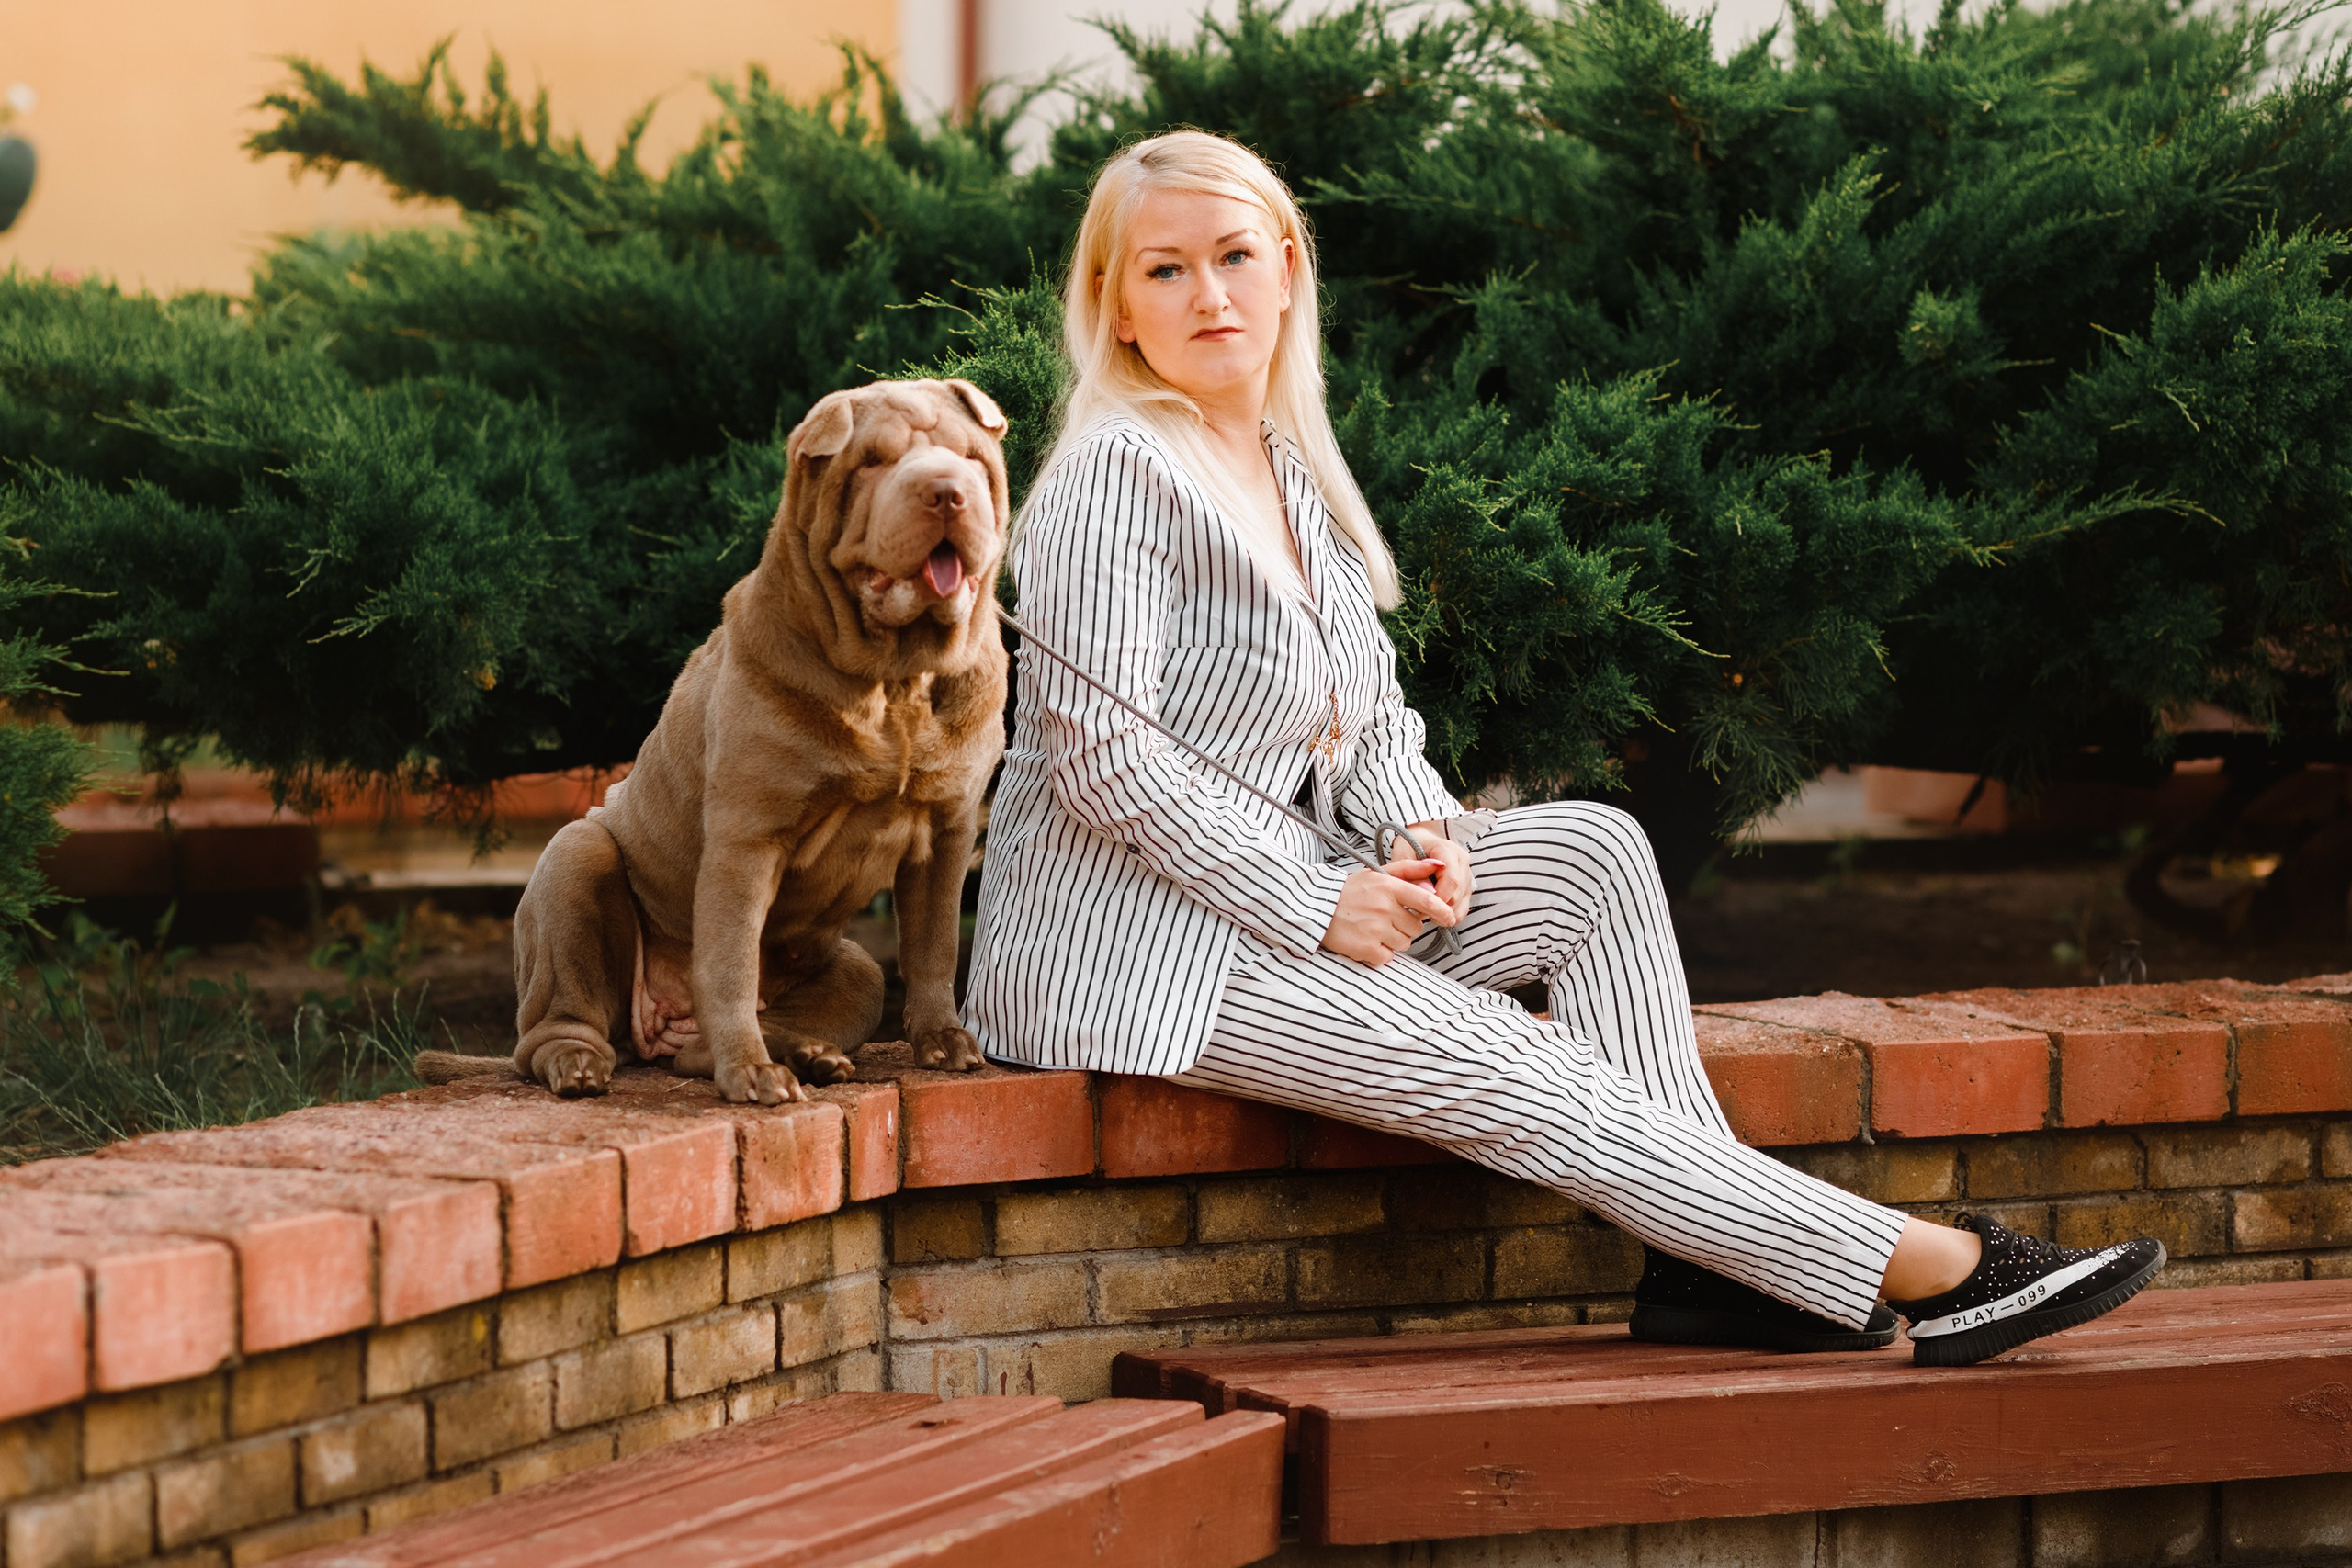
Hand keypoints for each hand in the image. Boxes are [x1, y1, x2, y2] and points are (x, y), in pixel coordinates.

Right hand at [1320, 860, 1456, 966]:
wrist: (1317, 908)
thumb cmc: (1351, 891)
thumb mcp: (1378, 873)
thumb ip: (1410, 869)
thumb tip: (1440, 866)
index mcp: (1389, 887)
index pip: (1427, 902)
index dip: (1443, 912)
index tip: (1448, 918)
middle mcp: (1383, 908)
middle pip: (1416, 927)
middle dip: (1407, 926)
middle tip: (1388, 919)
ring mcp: (1374, 929)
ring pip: (1404, 943)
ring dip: (1395, 939)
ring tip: (1376, 928)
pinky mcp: (1365, 948)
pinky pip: (1388, 956)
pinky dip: (1380, 952)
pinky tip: (1368, 940)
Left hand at [1391, 822, 1472, 922]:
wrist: (1419, 842)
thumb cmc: (1409, 847)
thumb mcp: (1402, 855)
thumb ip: (1411, 873)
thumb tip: (1425, 892)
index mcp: (1448, 850)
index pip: (1451, 880)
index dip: (1437, 897)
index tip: (1419, 903)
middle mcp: (1462, 862)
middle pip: (1456, 895)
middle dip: (1436, 906)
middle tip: (1416, 907)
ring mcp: (1467, 876)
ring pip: (1460, 905)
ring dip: (1441, 912)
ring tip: (1422, 907)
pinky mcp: (1466, 888)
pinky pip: (1461, 910)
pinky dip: (1447, 915)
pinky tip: (1433, 910)